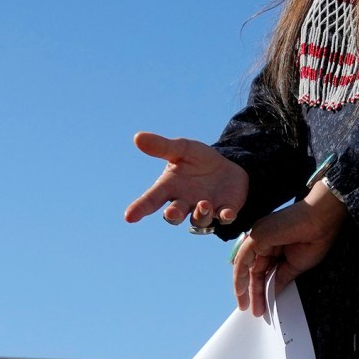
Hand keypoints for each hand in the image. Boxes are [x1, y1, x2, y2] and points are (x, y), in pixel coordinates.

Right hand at [125, 132, 249, 228]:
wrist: (229, 166)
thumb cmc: (198, 160)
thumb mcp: (182, 149)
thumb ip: (162, 147)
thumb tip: (137, 137)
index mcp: (169, 188)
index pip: (151, 200)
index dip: (140, 208)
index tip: (129, 217)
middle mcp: (184, 203)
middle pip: (174, 216)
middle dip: (173, 215)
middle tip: (171, 212)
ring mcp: (205, 210)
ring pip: (198, 221)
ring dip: (200, 214)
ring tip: (204, 204)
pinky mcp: (226, 210)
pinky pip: (224, 218)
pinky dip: (225, 216)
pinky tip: (226, 213)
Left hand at [233, 184, 344, 315]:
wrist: (322, 220)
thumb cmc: (315, 239)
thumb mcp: (296, 266)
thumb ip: (280, 278)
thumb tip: (271, 293)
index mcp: (274, 245)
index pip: (262, 270)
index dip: (260, 289)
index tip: (262, 306)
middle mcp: (263, 240)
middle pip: (252, 270)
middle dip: (252, 292)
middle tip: (254, 310)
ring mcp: (258, 237)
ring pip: (244, 265)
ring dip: (244, 287)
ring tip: (246, 305)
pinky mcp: (256, 236)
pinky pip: (243, 258)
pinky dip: (240, 275)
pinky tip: (242, 290)